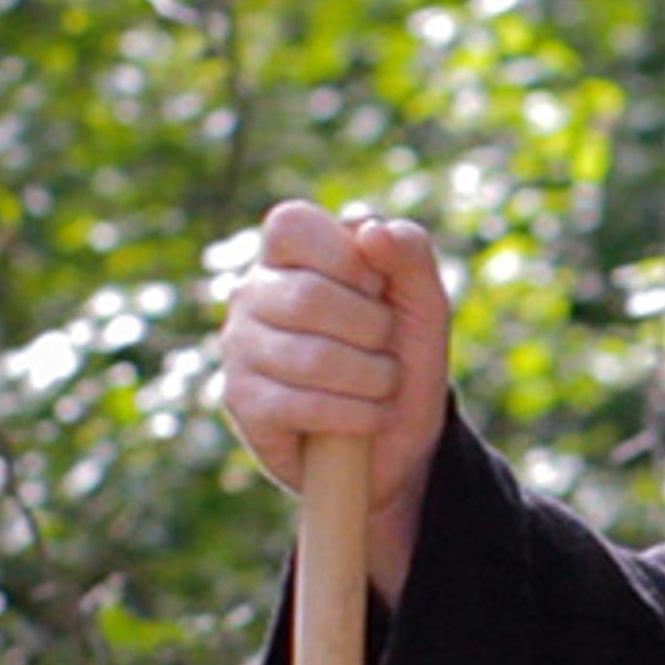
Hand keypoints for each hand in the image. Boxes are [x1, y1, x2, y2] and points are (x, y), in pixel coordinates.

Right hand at [218, 201, 449, 602]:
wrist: (399, 439)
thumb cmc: (403, 355)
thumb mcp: (424, 301)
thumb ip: (409, 253)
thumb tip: (371, 230)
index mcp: (290, 255)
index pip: (290, 225)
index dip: (344, 257)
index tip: (375, 287)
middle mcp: (253, 294)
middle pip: (307, 297)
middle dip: (372, 329)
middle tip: (385, 347)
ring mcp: (240, 347)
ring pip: (310, 357)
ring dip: (372, 378)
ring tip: (381, 384)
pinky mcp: (241, 400)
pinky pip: (301, 404)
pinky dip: (355, 415)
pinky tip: (365, 416)